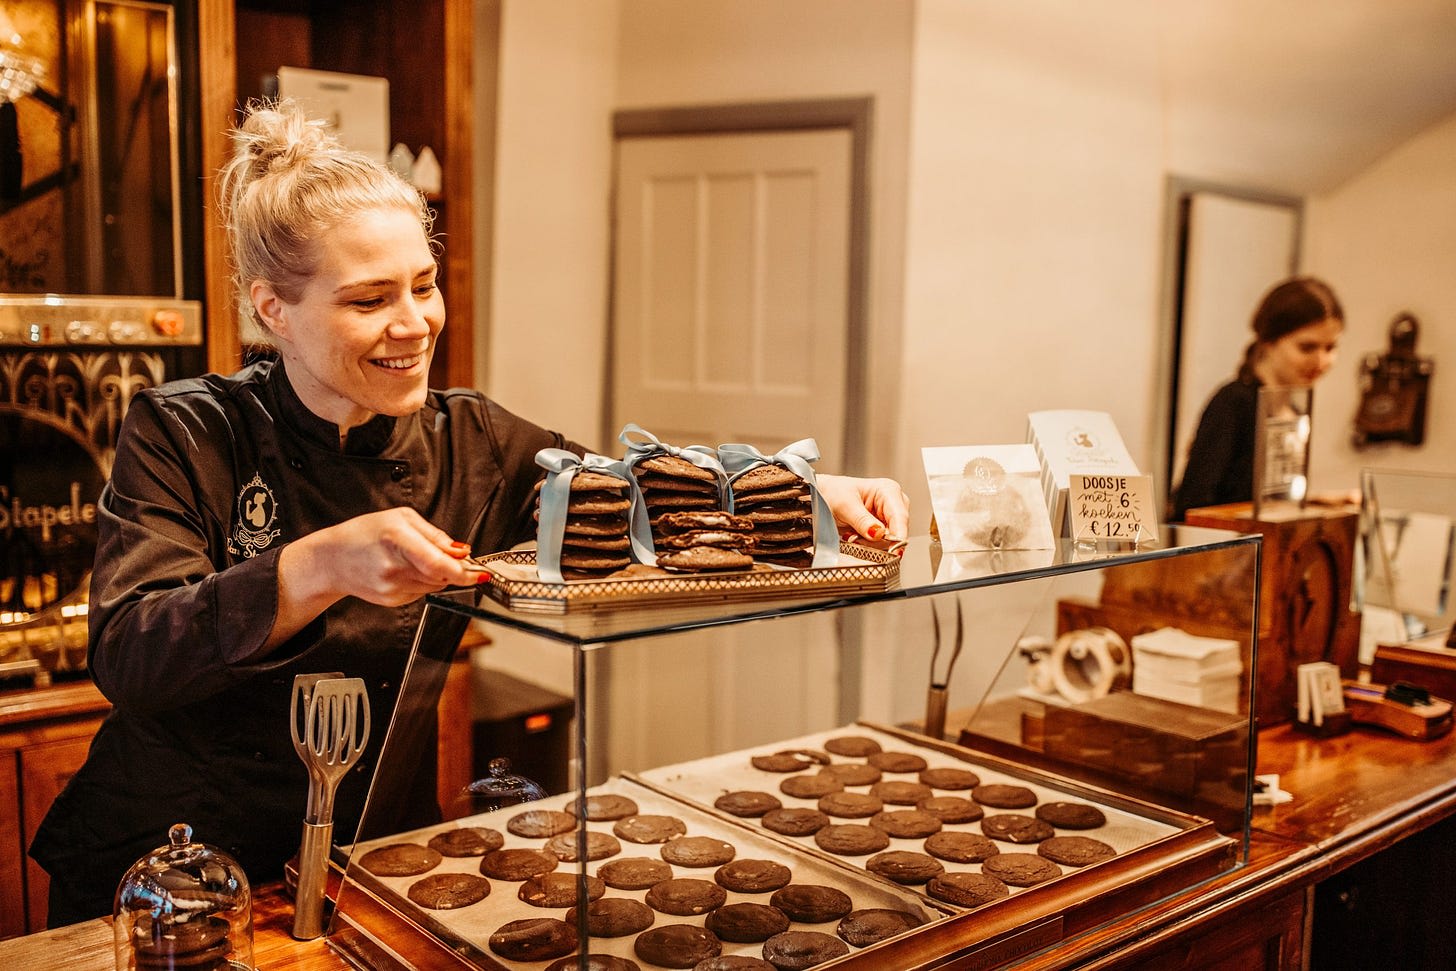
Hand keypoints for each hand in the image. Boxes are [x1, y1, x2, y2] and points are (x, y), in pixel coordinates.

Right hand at [270, 508, 480, 648]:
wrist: (332, 560)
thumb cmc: (365, 533)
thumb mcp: (401, 518)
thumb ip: (434, 535)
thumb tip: (461, 551)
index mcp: (396, 539)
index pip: (438, 564)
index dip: (463, 571)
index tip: (480, 573)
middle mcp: (394, 568)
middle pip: (441, 576)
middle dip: (454, 569)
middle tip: (455, 558)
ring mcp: (391, 588)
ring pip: (434, 585)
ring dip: (437, 574)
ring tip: (417, 559)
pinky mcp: (391, 601)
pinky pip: (420, 592)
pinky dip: (421, 581)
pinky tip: (404, 570)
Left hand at [817, 474, 910, 544]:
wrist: (822, 496)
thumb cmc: (833, 492)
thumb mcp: (844, 505)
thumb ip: (862, 521)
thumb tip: (878, 534)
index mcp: (888, 490)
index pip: (900, 516)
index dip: (899, 535)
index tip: (895, 550)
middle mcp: (893, 503)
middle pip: (897, 530)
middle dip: (878, 540)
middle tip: (856, 538)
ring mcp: (888, 517)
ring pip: (889, 540)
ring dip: (870, 543)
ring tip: (851, 534)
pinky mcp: (882, 529)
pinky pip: (880, 544)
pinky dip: (867, 544)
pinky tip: (854, 536)